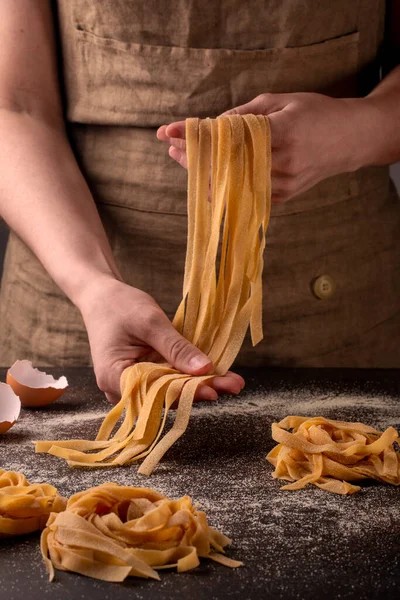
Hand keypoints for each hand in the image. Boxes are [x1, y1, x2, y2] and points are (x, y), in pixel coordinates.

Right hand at [78, 277, 244, 403]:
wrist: (101, 296)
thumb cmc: (119, 305)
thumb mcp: (150, 322)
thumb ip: (176, 347)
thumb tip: (205, 369)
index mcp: (114, 377)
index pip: (156, 393)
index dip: (187, 392)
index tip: (215, 390)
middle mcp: (121, 389)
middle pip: (166, 396)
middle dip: (201, 389)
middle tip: (234, 384)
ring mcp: (131, 385)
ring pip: (170, 390)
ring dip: (199, 384)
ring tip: (231, 381)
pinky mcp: (142, 377)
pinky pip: (167, 381)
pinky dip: (189, 376)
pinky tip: (215, 374)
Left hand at [157, 92, 373, 202]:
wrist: (351, 140)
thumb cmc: (317, 113)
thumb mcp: (282, 101)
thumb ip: (246, 114)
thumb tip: (215, 124)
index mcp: (280, 134)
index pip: (226, 137)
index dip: (195, 136)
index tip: (169, 132)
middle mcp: (280, 163)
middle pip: (224, 164)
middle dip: (193, 156)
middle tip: (171, 147)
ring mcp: (282, 184)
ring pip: (233, 183)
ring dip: (205, 172)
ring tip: (185, 159)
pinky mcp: (284, 197)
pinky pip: (247, 193)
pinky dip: (225, 187)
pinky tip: (207, 180)